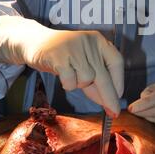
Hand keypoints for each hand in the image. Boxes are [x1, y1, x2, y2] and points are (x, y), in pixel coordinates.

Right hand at [0, 16, 123, 116]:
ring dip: (79, 85)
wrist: (35, 42)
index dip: (119, 81)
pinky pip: (71, 81)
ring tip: (70, 75)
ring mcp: (74, 48)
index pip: (116, 61)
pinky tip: (62, 75)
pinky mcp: (59, 56)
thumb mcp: (82, 62)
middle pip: (103, 75)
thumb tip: (109, 103)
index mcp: (98, 40)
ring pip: (87, 79)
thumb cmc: (63, 55)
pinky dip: (68, 85)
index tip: (118, 96)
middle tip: (113, 113)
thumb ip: (95, 78)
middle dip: (108, 97)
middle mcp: (88, 42)